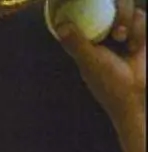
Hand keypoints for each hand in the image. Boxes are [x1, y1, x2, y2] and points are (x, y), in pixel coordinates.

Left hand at [56, 0, 146, 151]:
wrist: (136, 94)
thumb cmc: (109, 83)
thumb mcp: (90, 62)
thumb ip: (76, 44)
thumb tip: (61, 26)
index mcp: (86, 41)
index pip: (84, 17)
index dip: (86, 10)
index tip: (85, 5)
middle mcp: (103, 35)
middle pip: (107, 8)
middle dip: (115, 14)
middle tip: (117, 34)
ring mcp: (122, 33)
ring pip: (125, 10)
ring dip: (127, 22)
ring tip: (124, 39)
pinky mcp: (139, 34)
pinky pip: (139, 17)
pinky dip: (139, 29)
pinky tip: (134, 46)